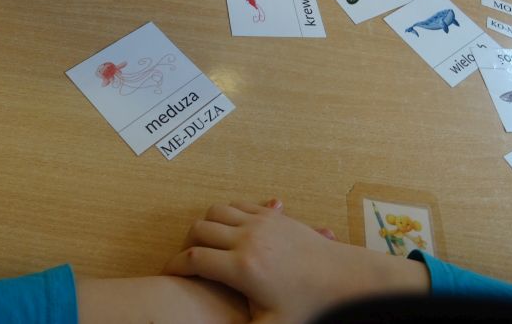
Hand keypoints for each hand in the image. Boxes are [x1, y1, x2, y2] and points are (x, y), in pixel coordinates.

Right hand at [164, 200, 429, 323]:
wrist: (343, 277)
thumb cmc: (308, 306)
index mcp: (243, 268)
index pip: (194, 259)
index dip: (175, 265)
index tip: (168, 273)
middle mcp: (247, 239)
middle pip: (200, 229)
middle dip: (186, 243)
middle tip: (187, 259)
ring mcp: (260, 222)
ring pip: (216, 211)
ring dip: (205, 225)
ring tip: (206, 245)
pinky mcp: (271, 215)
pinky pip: (237, 204)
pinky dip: (226, 214)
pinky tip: (229, 230)